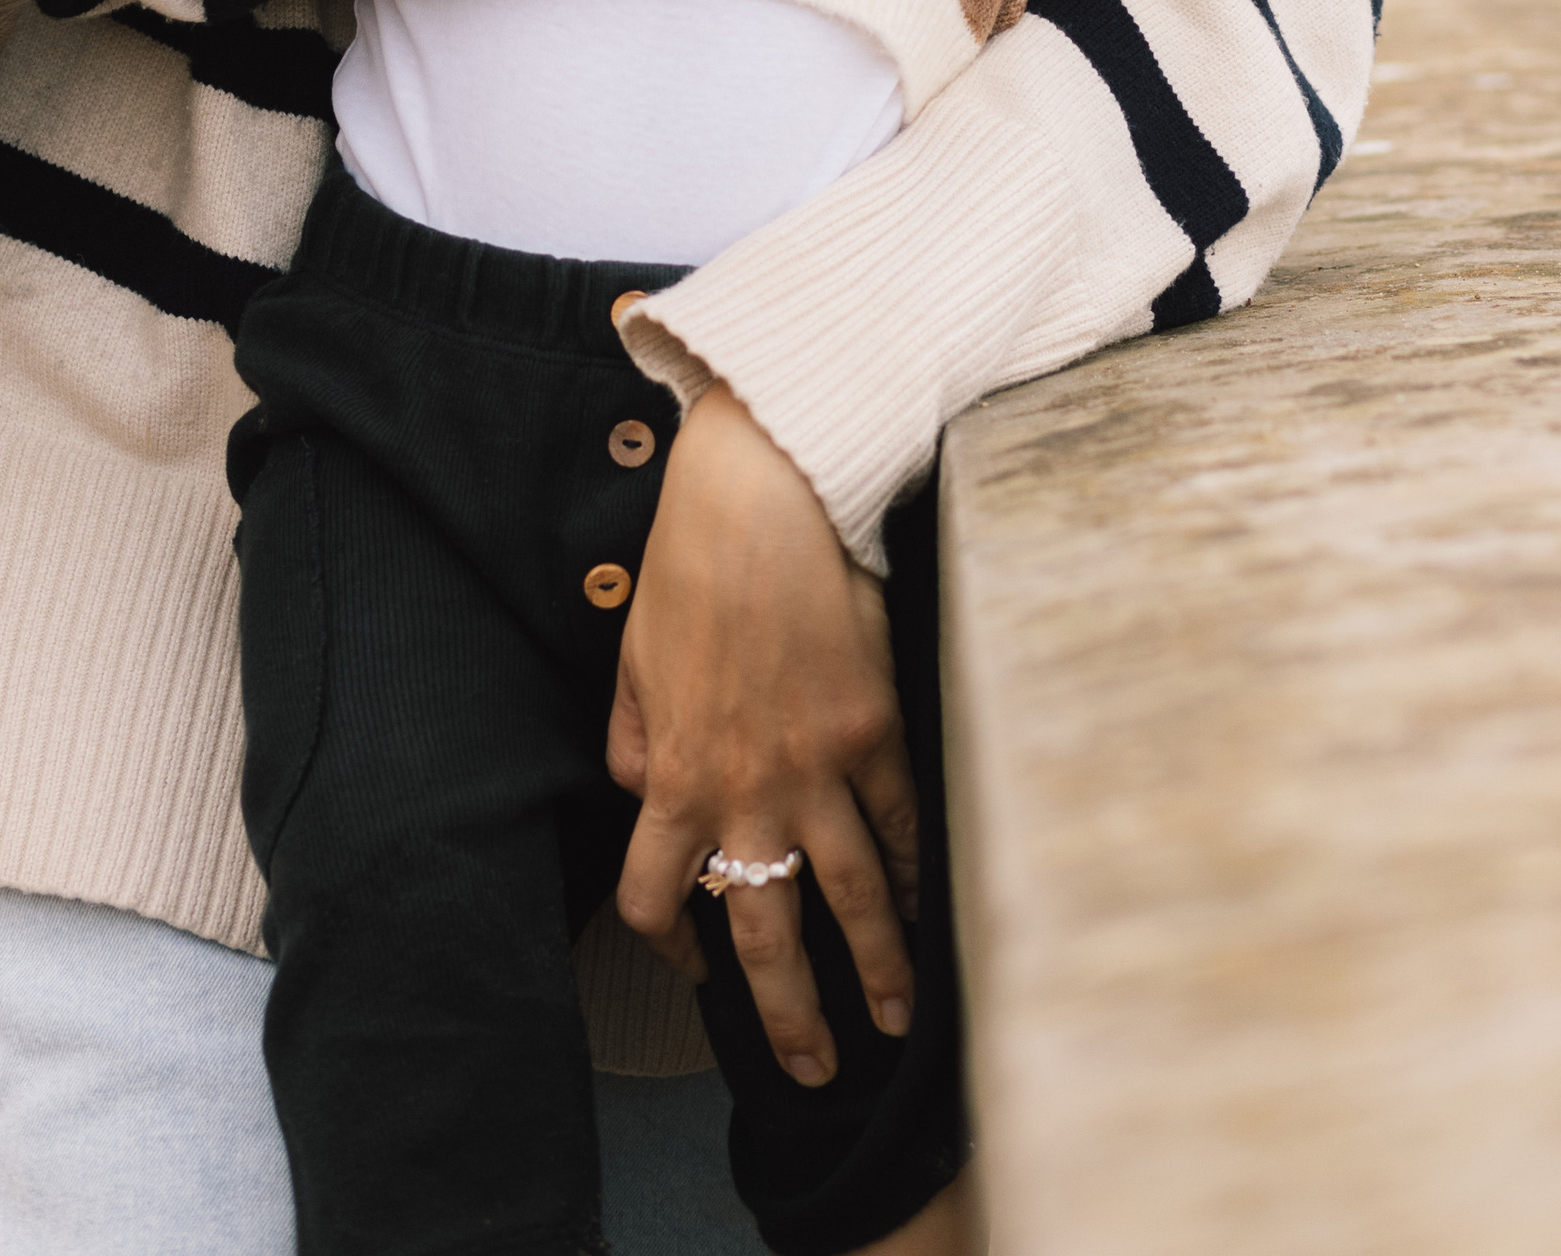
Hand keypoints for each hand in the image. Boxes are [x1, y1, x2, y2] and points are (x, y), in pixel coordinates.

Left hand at [610, 386, 919, 1086]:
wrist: (769, 494)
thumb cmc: (692, 560)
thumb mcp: (634, 653)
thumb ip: (632, 736)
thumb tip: (637, 787)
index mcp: (674, 773)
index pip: (656, 898)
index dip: (672, 947)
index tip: (696, 970)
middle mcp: (745, 790)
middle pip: (763, 934)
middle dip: (789, 1014)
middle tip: (813, 1066)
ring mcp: (819, 767)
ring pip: (849, 900)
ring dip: (876, 972)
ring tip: (897, 1020)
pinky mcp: (878, 732)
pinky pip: (901, 827)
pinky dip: (915, 876)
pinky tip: (928, 910)